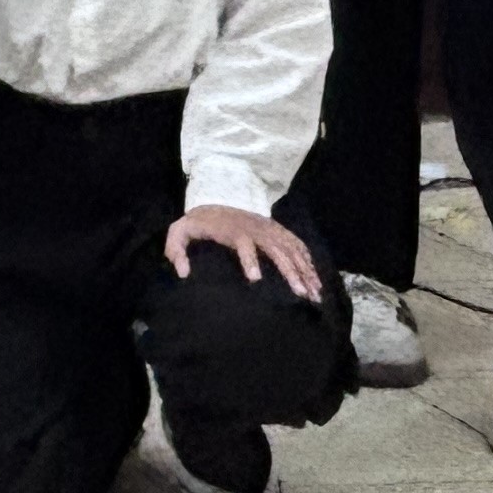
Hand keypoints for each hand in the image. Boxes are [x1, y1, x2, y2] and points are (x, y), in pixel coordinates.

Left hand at [165, 203, 323, 301]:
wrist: (216, 198)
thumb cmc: (198, 223)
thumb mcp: (180, 232)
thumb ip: (176, 250)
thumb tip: (183, 273)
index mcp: (233, 231)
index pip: (244, 245)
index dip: (250, 260)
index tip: (256, 280)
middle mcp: (256, 230)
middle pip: (276, 250)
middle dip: (290, 272)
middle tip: (300, 294)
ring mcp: (270, 229)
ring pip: (292, 249)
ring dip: (305, 271)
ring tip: (315, 294)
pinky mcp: (278, 230)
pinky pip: (297, 244)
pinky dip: (308, 261)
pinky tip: (316, 279)